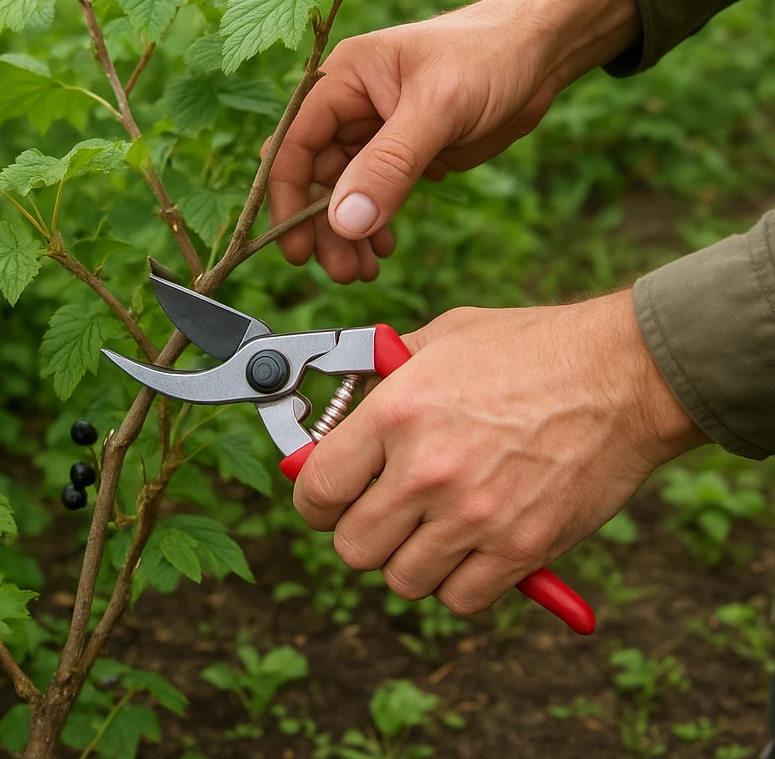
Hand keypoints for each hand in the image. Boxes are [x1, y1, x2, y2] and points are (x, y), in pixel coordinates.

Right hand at [267, 0, 639, 282]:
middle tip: (342, 270)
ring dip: (348, 234)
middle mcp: (350, 106)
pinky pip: (374, 196)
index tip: (297, 246)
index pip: (294, 143)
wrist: (541, 52)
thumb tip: (345, 220)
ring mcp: (374, 132)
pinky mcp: (402, 154)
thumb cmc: (489, 56)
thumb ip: (390, 164)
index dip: (288, 197)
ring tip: (362, 271)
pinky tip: (386, 247)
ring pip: (343, 193)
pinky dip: (375, 225)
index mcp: (343, 79)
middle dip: (323, 226)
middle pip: (315, 176)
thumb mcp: (438, 108)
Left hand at [293, 290, 707, 613]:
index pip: (317, 487)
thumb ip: (384, 374)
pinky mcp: (522, 549)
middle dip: (359, 530)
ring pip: (402, 580)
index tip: (324, 496)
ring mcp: (475, 516)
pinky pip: (461, 599)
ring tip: (431, 526)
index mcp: (397, 412)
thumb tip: (342, 408)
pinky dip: (459, 581)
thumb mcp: (442, 338)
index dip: (312, 498)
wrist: (624, 374)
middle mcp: (427, 470)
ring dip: (409, 559)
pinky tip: (472, 546)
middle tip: (380, 510)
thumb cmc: (531, 347)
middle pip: (352, 547)